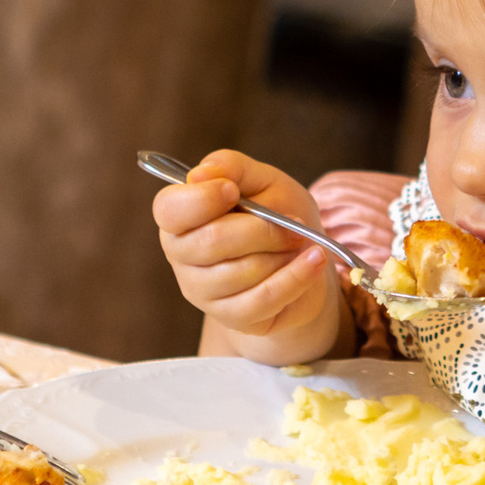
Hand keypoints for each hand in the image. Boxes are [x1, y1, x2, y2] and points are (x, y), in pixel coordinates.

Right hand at [152, 149, 344, 364]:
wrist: (303, 256)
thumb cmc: (276, 212)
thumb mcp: (261, 180)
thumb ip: (231, 168)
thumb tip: (203, 173)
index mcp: (179, 216)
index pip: (170, 209)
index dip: (203, 199)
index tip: (233, 191)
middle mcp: (182, 256)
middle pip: (213, 241)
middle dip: (263, 229)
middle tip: (294, 223)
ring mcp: (203, 291)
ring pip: (242, 271)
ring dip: (282, 252)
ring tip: (300, 243)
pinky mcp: (233, 317)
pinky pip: (263, 299)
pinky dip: (296, 277)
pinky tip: (315, 260)